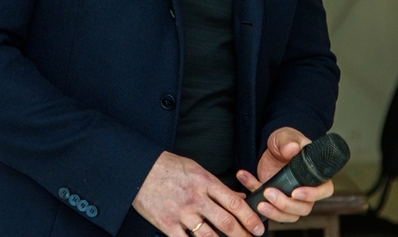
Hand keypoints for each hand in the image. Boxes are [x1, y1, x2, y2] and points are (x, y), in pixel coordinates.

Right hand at [133, 151, 265, 236]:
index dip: (250, 217)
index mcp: (205, 182)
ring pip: (209, 236)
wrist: (139, 169)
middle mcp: (196, 198)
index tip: (258, 227)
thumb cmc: (168, 167)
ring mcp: (181, 213)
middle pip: (226, 222)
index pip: (234, 203)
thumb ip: (217, 186)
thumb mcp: (196, 170)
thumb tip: (239, 196)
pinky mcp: (167, 224)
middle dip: (242, 235)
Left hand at [235, 127, 334, 223]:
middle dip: (286, 204)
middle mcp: (306, 190)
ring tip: (260, 202)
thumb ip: (288, 142)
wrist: (271, 146)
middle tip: (269, 193)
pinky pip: (268, 207)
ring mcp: (291, 197)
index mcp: (315, 175)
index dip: (312, 195)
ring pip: (288, 215)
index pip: (324, 190)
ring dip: (274, 212)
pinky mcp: (275, 200)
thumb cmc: (286, 141)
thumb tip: (292, 148)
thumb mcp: (286, 137)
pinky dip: (254, 195)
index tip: (295, 192)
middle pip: (303, 208)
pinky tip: (244, 177)